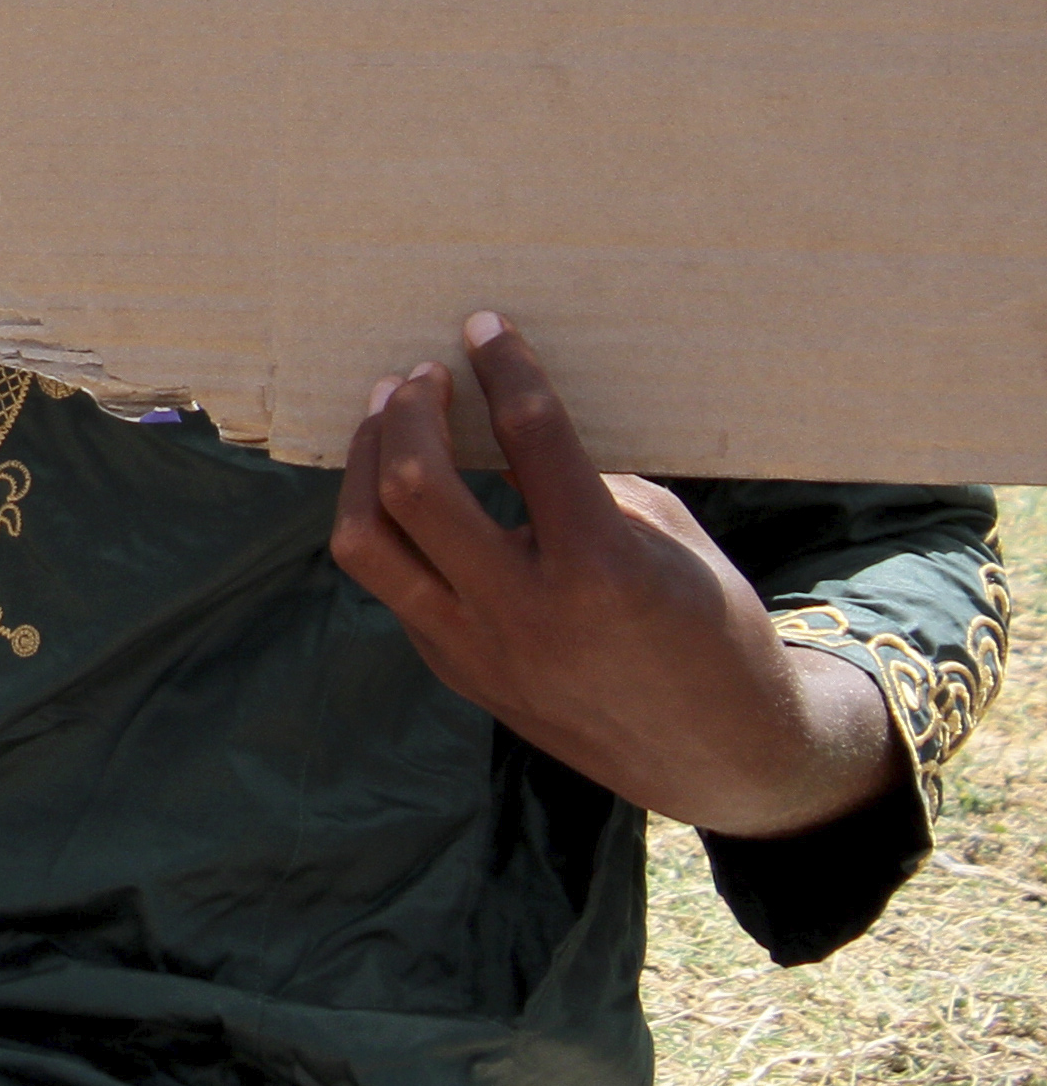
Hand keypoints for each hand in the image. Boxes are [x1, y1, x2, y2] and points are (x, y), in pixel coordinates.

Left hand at [333, 313, 904, 839]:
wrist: (718, 758)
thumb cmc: (712, 630)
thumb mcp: (667, 539)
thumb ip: (585, 482)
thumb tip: (512, 422)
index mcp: (599, 567)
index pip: (531, 439)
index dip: (504, 368)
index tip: (486, 327)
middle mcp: (525, 611)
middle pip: (414, 487)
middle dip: (408, 411)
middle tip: (423, 373)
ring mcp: (478, 649)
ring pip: (368, 543)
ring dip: (366, 465)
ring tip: (388, 417)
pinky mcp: (455, 670)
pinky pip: (393, 584)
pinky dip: (390, 525)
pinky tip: (404, 488)